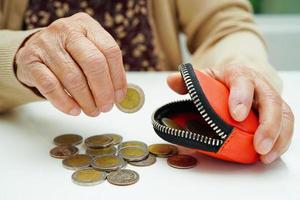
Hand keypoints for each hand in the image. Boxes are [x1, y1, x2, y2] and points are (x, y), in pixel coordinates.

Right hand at [15, 12, 126, 116]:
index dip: (118, 78)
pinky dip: (65, 102)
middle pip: (93, 63)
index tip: (119, 97)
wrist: (36, 51)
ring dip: (86, 100)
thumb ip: (106, 69)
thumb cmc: (70, 54)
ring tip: (92, 111)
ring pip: (73, 77)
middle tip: (106, 107)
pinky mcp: (29, 59)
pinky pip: (50, 86)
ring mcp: (46, 43)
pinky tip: (74, 110)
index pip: (110, 51)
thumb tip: (120, 96)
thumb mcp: (90, 51)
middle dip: (103, 90)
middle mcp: (66, 29)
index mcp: (87, 25)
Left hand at [167, 64, 293, 163]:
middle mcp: (259, 85)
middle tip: (258, 145)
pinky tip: (270, 155)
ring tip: (265, 156)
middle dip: (267, 124)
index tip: (236, 115)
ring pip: (283, 114)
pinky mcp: (277, 112)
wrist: (240, 78)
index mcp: (238, 74)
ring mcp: (270, 99)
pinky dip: (281, 141)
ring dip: (278, 137)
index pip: (242, 81)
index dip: (241, 97)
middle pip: (270, 101)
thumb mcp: (204, 77)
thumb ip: (188, 81)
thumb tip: (172, 81)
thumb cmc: (221, 81)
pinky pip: (286, 125)